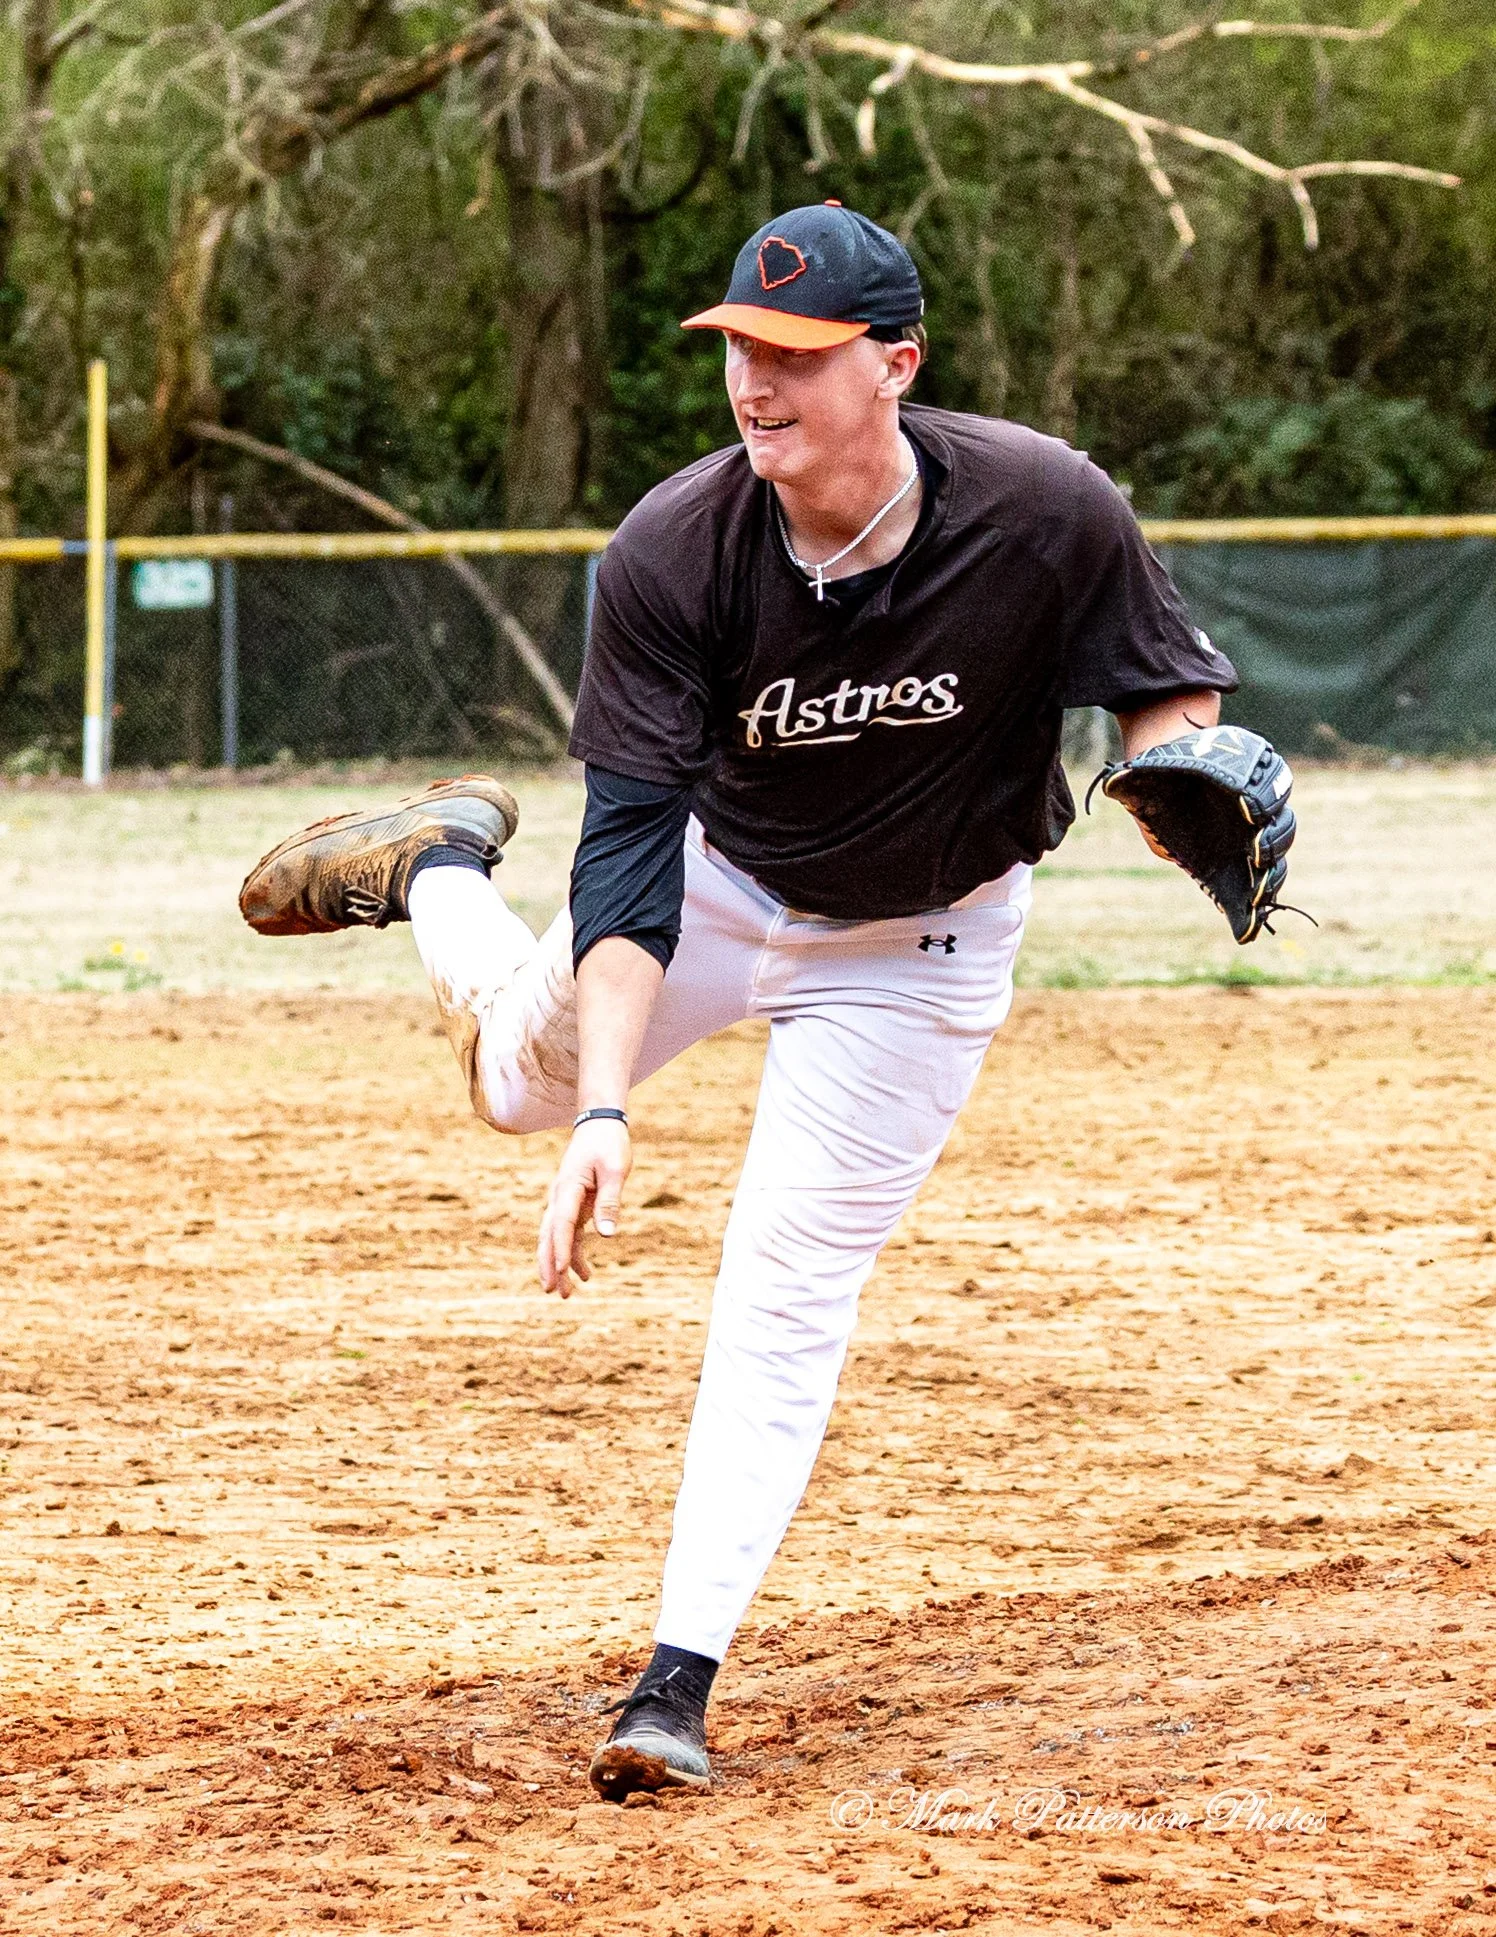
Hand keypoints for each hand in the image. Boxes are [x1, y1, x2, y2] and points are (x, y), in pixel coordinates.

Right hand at [536, 1118, 631, 1297]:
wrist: (599, 1123)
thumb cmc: (608, 1144)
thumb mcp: (615, 1170)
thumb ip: (609, 1201)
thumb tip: (607, 1234)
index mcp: (568, 1187)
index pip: (561, 1224)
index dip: (559, 1249)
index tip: (560, 1272)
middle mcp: (560, 1197)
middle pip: (548, 1236)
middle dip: (548, 1265)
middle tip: (552, 1292)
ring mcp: (564, 1202)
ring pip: (555, 1239)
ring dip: (559, 1265)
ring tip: (567, 1294)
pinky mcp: (573, 1205)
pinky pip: (569, 1234)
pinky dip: (573, 1254)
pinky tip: (585, 1274)